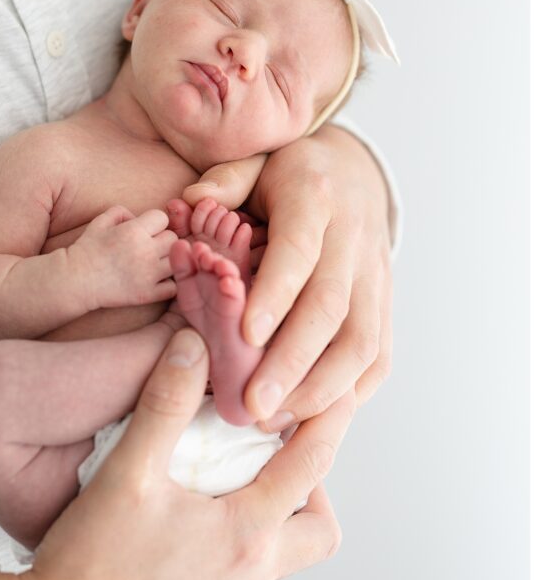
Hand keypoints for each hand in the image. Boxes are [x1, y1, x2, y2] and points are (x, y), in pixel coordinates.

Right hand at [0, 328, 353, 579]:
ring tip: (240, 474)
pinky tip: (201, 517)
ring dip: (278, 512)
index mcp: (243, 534)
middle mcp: (250, 576)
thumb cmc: (90, 559)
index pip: (312, 466)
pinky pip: (249, 576)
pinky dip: (245, 539)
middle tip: (281, 447)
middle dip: (316, 485)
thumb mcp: (127, 472)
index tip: (338, 388)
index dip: (330, 420)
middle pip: (321, 530)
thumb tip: (193, 345)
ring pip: (285, 555)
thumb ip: (164, 404)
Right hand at [71, 205, 176, 309]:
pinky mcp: (147, 294)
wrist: (76, 281)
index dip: (154, 223)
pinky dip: (169, 284)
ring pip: (177, 260)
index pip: (163, 218)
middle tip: (151, 248)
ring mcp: (148, 274)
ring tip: (156, 264)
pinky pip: (173, 286)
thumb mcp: (100, 221)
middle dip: (163, 241)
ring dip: (168, 261)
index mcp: (133, 231)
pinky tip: (157, 281)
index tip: (145, 232)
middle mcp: (144, 251)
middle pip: (173, 239)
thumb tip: (138, 217)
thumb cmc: (87, 249)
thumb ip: (121, 212)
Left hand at [183, 125, 393, 425]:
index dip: (276, 293)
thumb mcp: (256, 160)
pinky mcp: (385, 305)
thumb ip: (225, 180)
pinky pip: (378, 356)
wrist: (353, 174)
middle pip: (332, 307)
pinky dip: (349, 392)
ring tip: (273, 419)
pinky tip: (310, 416)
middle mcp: (354, 240)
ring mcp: (376, 276)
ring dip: (321, 388)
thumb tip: (194, 200)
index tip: (246, 335)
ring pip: (362, 341)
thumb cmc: (288, 175)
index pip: (299, 250)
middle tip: (253, 404)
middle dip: (293, 361)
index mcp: (316, 199)